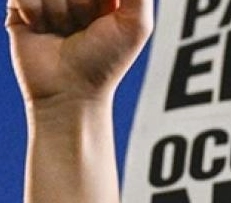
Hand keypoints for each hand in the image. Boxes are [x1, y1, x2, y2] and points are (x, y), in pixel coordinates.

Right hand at [6, 0, 152, 106]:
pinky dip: (35, 9)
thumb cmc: (106, 62)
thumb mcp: (136, 24)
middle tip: (85, 22)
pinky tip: (42, 28)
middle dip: (80, 0)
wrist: (70, 92)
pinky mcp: (20, 4)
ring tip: (65, 30)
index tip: (94, 14)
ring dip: (59, 8)